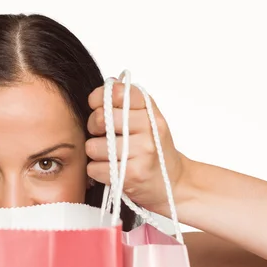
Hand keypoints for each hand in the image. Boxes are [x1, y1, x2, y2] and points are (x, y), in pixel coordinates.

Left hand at [85, 80, 190, 214]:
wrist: (173, 184)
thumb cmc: (154, 150)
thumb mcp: (148, 120)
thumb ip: (128, 102)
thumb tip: (109, 82)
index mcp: (150, 111)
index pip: (116, 93)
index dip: (99, 98)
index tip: (96, 106)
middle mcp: (149, 128)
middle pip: (99, 118)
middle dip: (93, 128)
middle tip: (103, 136)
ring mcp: (142, 152)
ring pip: (93, 146)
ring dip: (95, 153)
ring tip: (111, 156)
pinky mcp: (132, 174)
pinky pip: (94, 168)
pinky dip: (97, 171)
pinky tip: (111, 170)